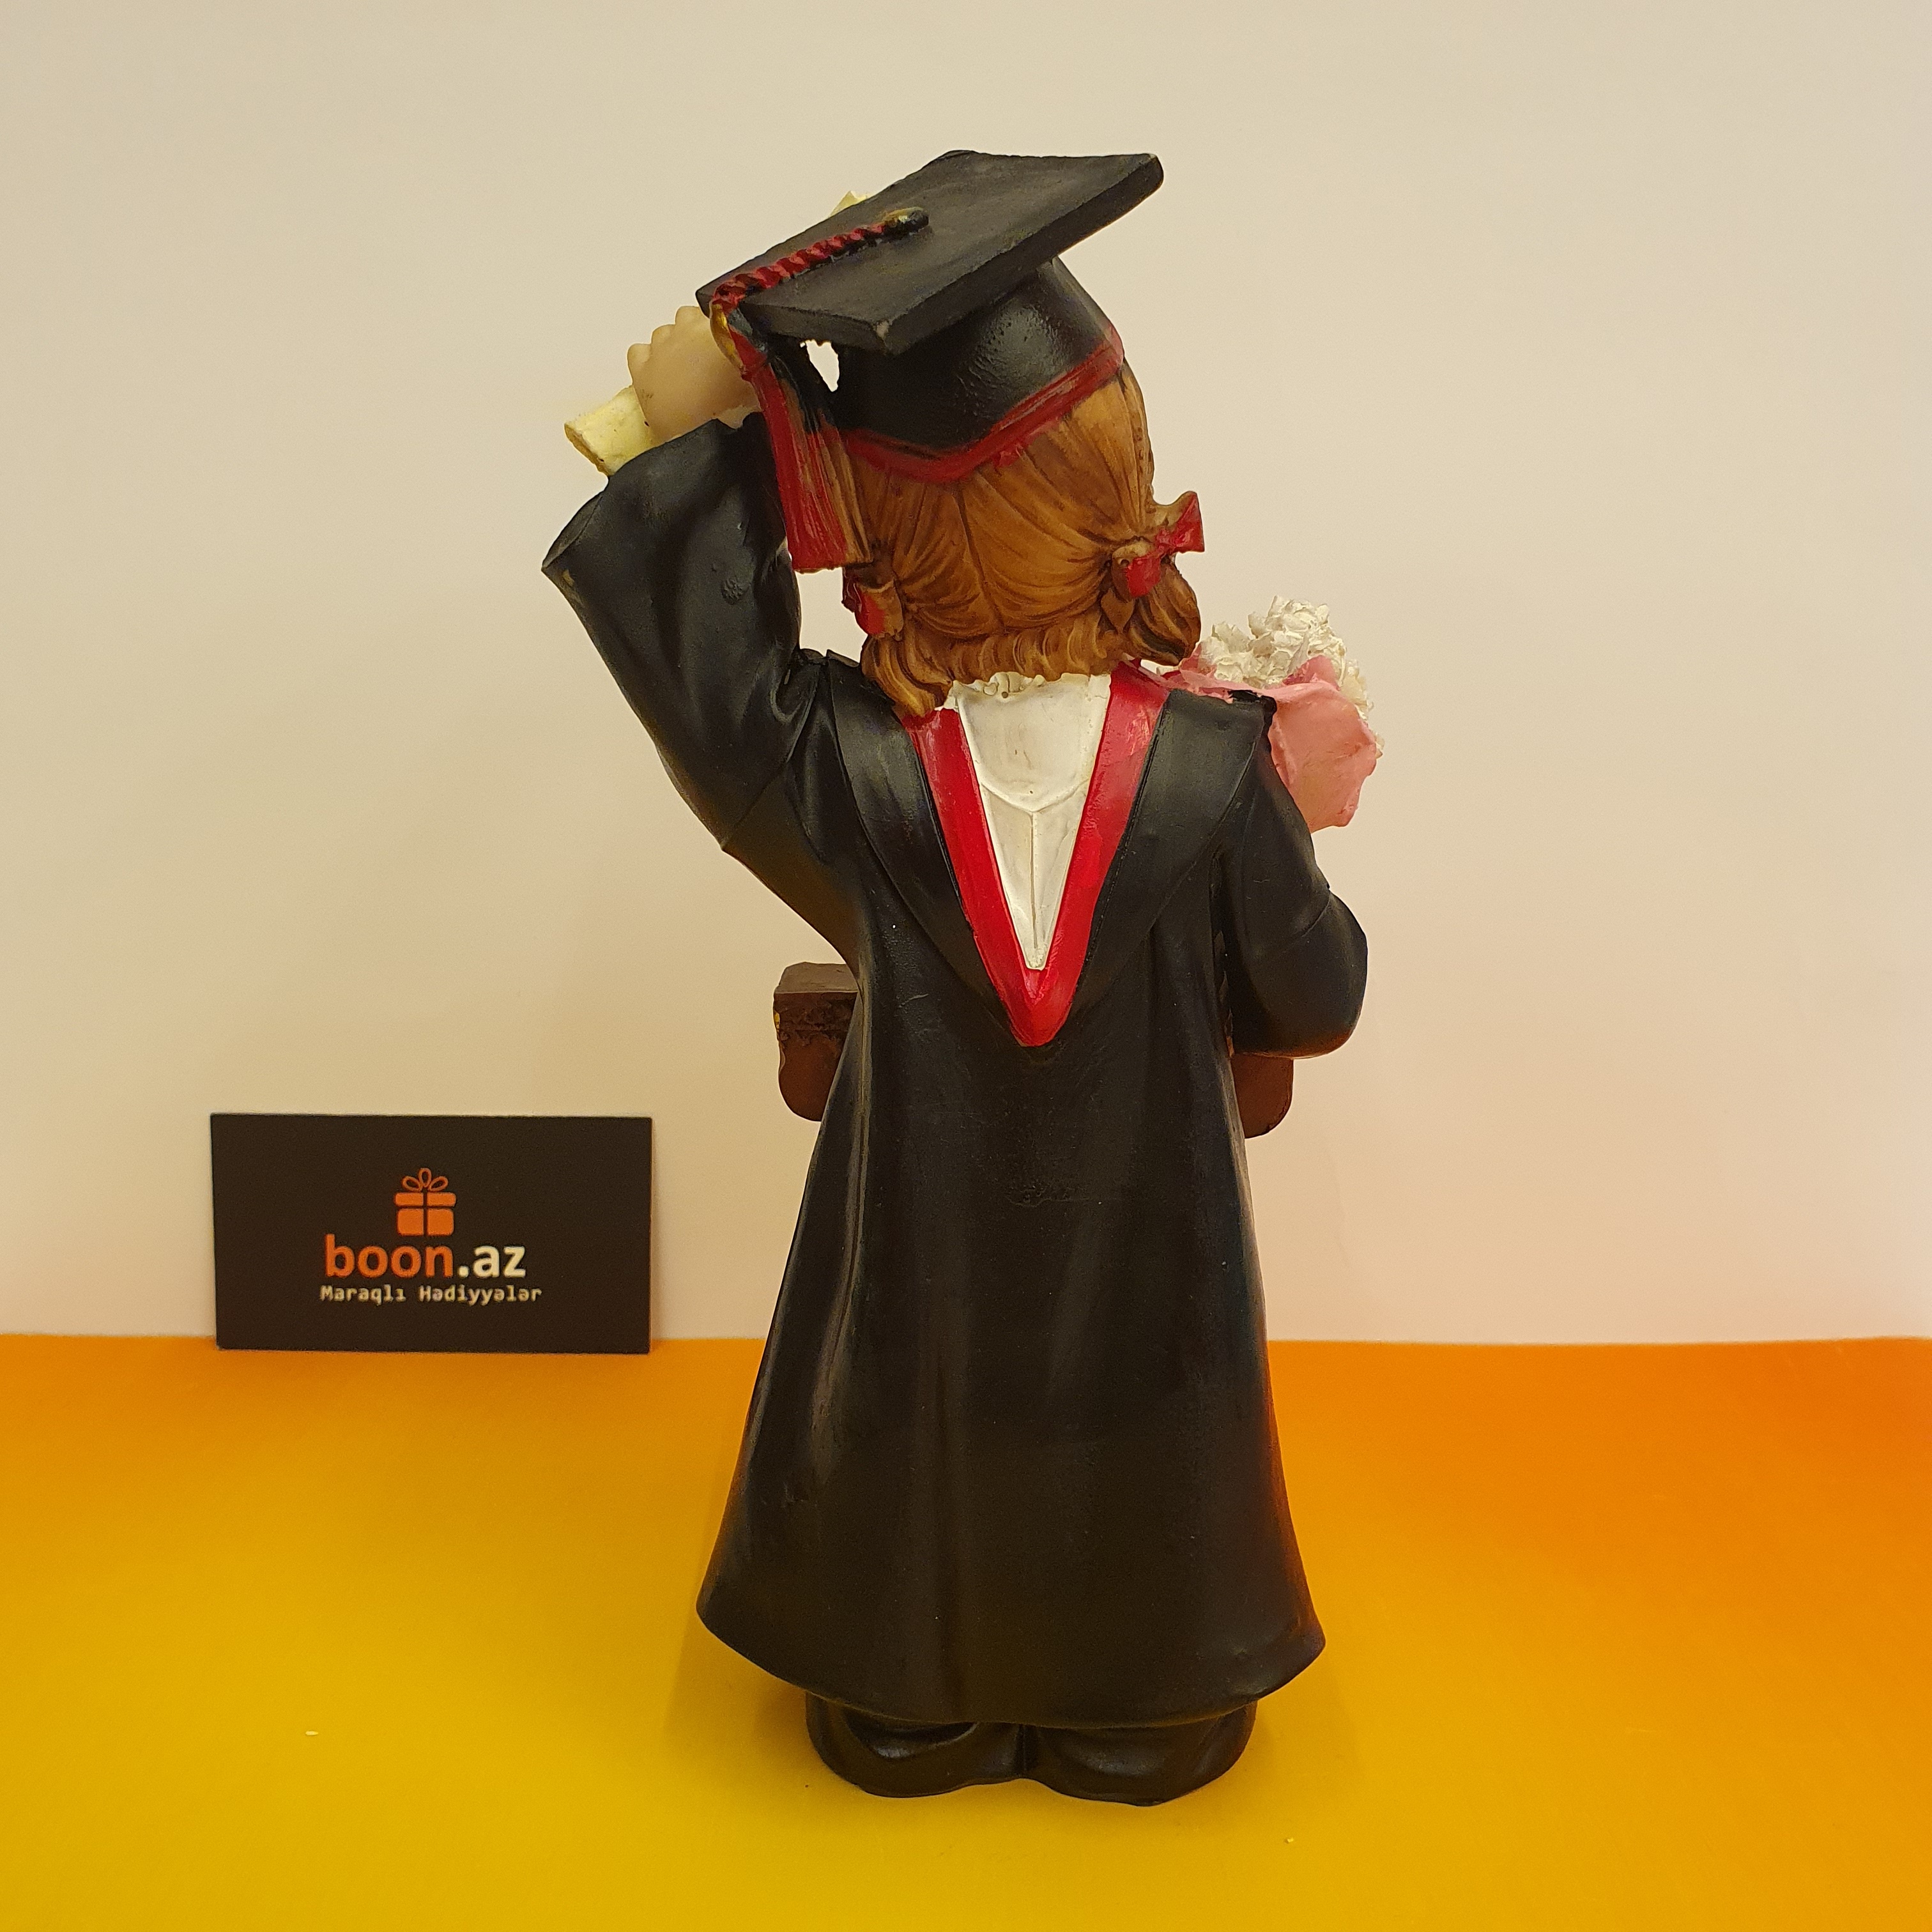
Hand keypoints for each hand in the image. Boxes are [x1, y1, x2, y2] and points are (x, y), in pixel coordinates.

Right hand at [627, 306, 757, 443]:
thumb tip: (673, 427)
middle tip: (697, 371)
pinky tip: (730, 342)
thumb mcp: (672, 436)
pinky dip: (718, 325)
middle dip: (676, 350)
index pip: (636, 356)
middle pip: (662, 337)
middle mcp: (660, 346)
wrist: (730, 398)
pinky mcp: (713, 319)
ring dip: (695, 332)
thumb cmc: (698, 423)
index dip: (650, 363)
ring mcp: (686, 329)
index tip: (665, 377)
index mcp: (644, 374)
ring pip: (682, 319)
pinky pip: (709, 313)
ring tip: (713, 353)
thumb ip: (665, 422)